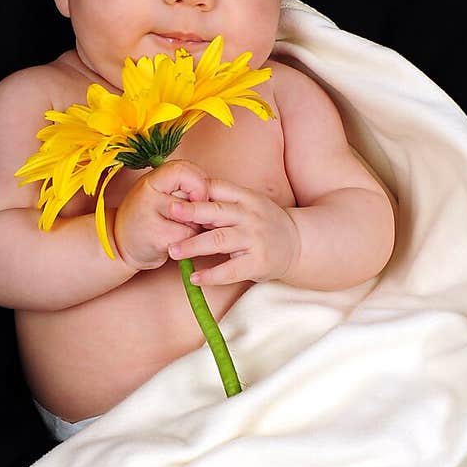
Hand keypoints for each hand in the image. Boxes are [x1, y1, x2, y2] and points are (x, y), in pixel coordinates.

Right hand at [113, 160, 207, 269]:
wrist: (119, 245)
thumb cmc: (146, 217)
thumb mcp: (158, 193)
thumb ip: (181, 186)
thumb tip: (213, 190)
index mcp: (151, 180)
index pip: (183, 170)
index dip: (198, 182)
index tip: (199, 195)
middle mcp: (148, 195)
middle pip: (192, 195)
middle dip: (200, 207)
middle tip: (194, 215)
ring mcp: (150, 217)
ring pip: (193, 218)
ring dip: (196, 226)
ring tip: (181, 228)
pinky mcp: (157, 239)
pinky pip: (188, 237)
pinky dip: (189, 243)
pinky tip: (176, 242)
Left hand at [164, 179, 300, 284]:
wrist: (298, 243)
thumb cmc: (264, 223)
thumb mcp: (248, 203)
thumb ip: (222, 200)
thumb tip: (184, 197)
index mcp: (245, 197)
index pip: (216, 188)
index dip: (194, 190)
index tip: (171, 194)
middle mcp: (249, 216)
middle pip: (216, 211)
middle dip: (191, 211)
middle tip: (168, 211)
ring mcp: (254, 239)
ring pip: (219, 240)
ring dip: (194, 245)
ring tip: (173, 251)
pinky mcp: (257, 263)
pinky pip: (230, 270)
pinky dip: (211, 275)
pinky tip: (194, 278)